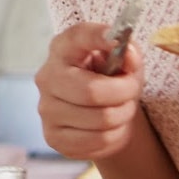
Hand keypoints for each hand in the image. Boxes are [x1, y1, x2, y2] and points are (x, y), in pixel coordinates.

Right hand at [34, 23, 143, 161]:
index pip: (79, 36)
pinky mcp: (53, 137)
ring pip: (102, 120)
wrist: (94, 109)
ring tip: (122, 108)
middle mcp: (47, 76)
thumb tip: (129, 55)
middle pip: (92, 91)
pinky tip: (112, 127)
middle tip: (132, 91)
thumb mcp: (121, 58)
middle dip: (124, 93)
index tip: (119, 41)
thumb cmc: (107, 77)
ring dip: (124, 115)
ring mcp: (46, 109)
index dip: (100, 37)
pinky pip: (99, 141)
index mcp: (63, 48)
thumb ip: (128, 51)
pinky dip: (116, 136)